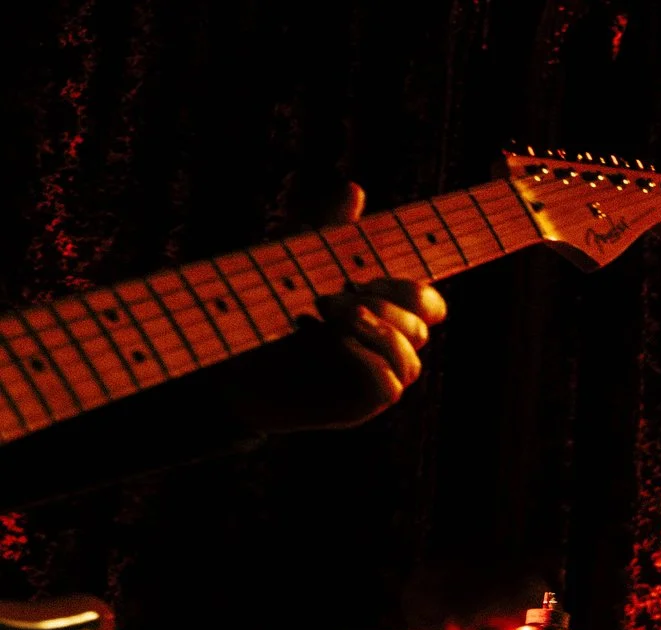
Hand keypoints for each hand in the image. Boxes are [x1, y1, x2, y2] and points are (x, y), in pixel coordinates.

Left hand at [221, 183, 448, 432]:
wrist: (227, 363)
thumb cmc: (263, 310)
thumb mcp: (294, 260)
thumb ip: (327, 228)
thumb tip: (355, 189)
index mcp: (381, 311)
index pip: (427, 301)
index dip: (415, 287)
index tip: (373, 272)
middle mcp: (386, 344)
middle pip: (426, 323)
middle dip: (390, 301)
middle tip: (337, 291)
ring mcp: (376, 374)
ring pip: (413, 355)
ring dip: (377, 328)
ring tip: (329, 311)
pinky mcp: (360, 403)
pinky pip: (389, 384)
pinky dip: (368, 360)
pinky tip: (334, 341)